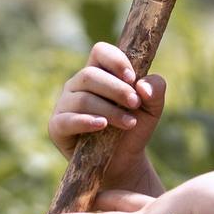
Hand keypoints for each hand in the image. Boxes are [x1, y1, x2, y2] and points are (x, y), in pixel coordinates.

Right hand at [46, 42, 168, 199]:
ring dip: (109, 110)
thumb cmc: (135, 126)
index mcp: (99, 72)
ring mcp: (65, 104)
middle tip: (135, 104)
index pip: (101, 52)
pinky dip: (86, 121)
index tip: (133, 77)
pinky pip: (67, 120)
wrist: (125, 161)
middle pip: (90, 75)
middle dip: (116, 89)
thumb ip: (156, 90)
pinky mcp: (57, 127)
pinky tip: (102, 125)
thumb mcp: (153, 108)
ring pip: (82, 98)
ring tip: (129, 123)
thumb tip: (143, 86)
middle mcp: (77, 85)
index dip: (115, 61)